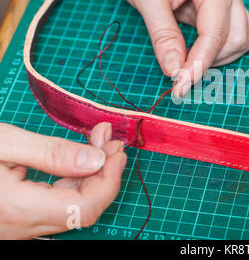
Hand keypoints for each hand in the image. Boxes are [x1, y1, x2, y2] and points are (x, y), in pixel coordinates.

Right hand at [0, 122, 126, 238]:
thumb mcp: (5, 142)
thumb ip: (52, 153)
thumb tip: (97, 159)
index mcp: (19, 209)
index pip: (85, 207)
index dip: (109, 179)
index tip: (118, 151)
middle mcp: (22, 226)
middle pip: (83, 208)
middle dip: (104, 171)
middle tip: (110, 140)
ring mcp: (20, 227)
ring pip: (72, 207)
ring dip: (90, 174)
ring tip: (97, 141)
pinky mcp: (19, 218)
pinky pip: (56, 205)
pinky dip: (72, 180)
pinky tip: (77, 158)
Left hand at [109, 0, 248, 96]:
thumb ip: (163, 35)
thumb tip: (174, 71)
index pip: (215, 34)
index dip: (199, 64)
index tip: (179, 86)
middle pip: (237, 40)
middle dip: (210, 60)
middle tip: (179, 72)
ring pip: (242, 40)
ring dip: (219, 57)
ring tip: (188, 58)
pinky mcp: (224, 8)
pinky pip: (234, 36)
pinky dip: (219, 50)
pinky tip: (196, 50)